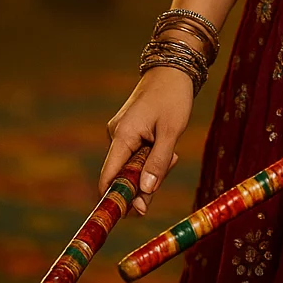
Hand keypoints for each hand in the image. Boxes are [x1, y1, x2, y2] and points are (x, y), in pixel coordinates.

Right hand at [99, 68, 193, 214]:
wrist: (173, 69)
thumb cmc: (173, 97)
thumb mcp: (171, 132)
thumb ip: (158, 163)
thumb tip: (145, 193)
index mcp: (122, 136)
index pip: (109, 178)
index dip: (118, 199)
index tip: (135, 213)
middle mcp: (116, 135)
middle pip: (123, 175)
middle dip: (146, 180)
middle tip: (170, 163)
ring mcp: (121, 133)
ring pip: (133, 165)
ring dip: (152, 166)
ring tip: (172, 149)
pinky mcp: (129, 131)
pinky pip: (136, 154)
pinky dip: (151, 156)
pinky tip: (166, 143)